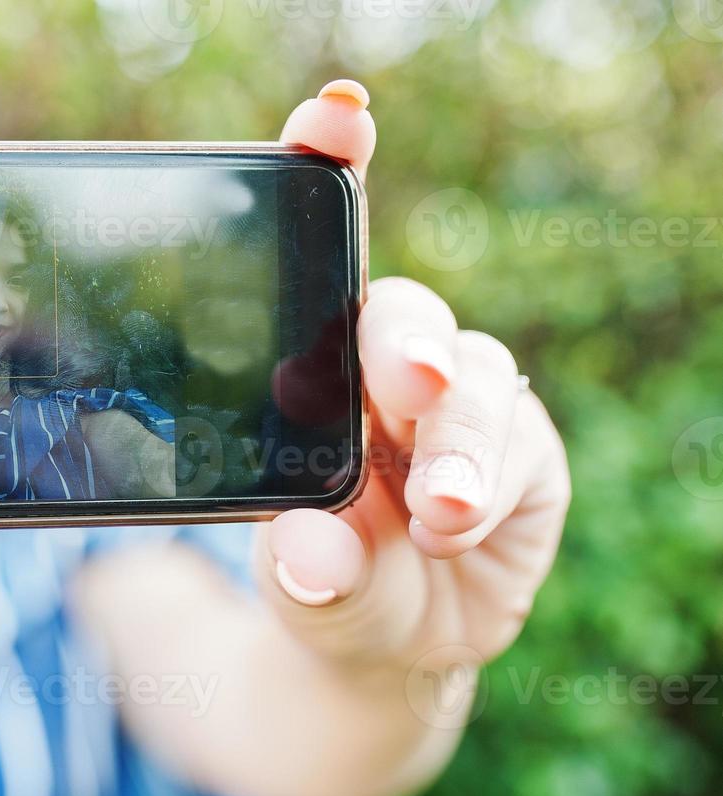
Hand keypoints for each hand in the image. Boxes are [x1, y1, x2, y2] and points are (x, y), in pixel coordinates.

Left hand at [260, 80, 570, 674]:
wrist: (386, 648)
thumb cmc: (326, 585)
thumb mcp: (299, 587)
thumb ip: (306, 575)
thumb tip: (312, 551)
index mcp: (308, 365)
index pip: (318, 252)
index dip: (329, 170)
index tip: (329, 120)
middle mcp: (384, 371)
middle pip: (403, 312)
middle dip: (404, 338)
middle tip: (402, 384)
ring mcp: (459, 407)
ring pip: (473, 379)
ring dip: (458, 442)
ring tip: (437, 513)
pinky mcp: (522, 453)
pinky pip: (518, 448)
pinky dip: (489, 487)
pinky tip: (457, 528)